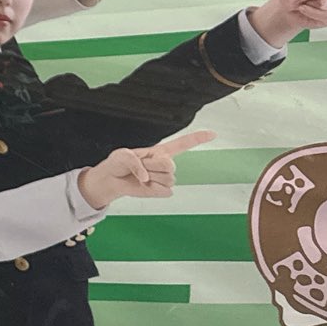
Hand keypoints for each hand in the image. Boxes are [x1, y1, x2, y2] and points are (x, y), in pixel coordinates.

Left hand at [80, 129, 213, 209]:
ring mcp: (165, 178)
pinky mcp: (161, 190)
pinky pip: (164, 191)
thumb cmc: (118, 163)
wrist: (113, 180)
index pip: (182, 143)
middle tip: (141, 167)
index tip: (213, 134)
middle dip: (153, 166)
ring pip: (168, 179)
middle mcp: (164, 163)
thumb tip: (145, 177)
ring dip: (151, 177)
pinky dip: (152, 189)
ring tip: (141, 175)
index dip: (198, 138)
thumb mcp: (122, 154)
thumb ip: (134, 161)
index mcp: (159, 151)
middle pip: (170, 165)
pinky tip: (144, 185)